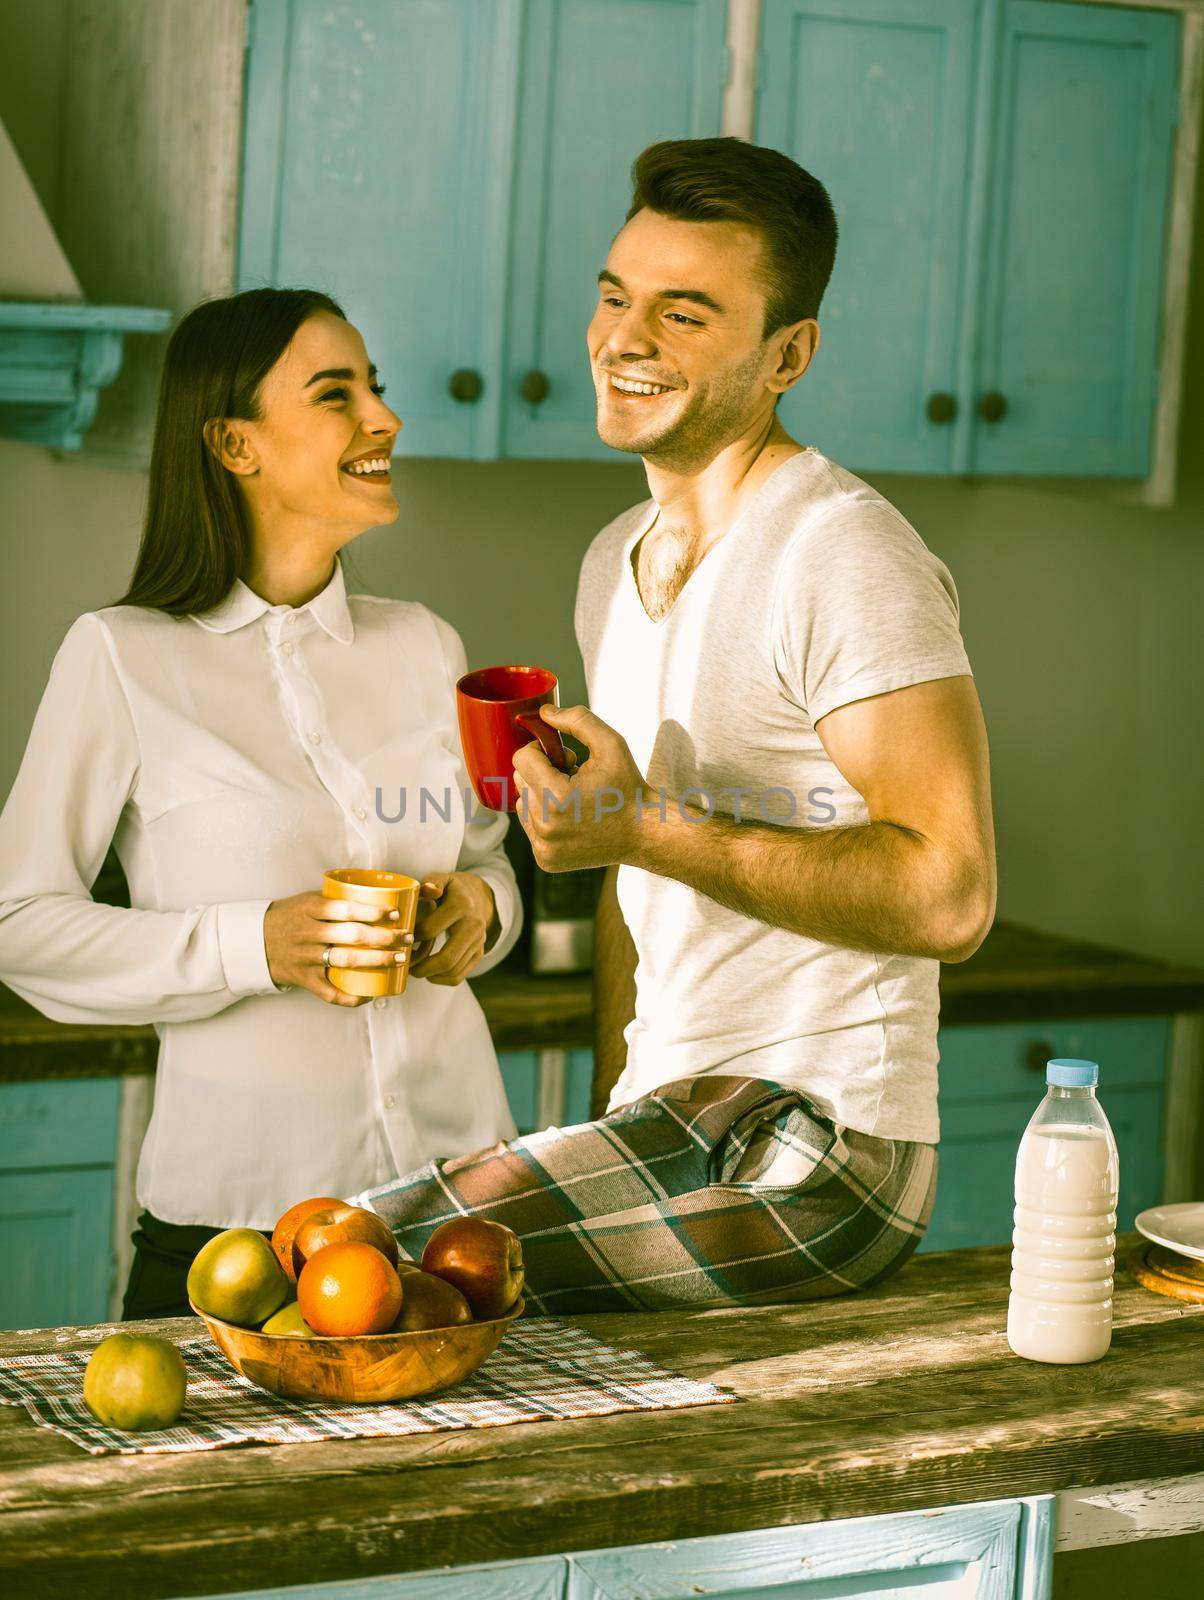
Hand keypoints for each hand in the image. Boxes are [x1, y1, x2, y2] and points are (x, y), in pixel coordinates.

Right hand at [264, 891, 414, 1006]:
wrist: (255, 941)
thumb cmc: (290, 917)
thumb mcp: (307, 900)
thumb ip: (335, 899)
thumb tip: (377, 895)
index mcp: (310, 909)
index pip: (345, 909)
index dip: (372, 911)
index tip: (394, 913)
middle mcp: (308, 933)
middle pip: (352, 935)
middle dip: (384, 937)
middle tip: (406, 938)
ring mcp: (306, 958)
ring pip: (346, 961)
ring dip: (377, 961)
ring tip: (399, 960)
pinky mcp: (305, 979)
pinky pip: (329, 992)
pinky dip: (351, 997)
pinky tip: (370, 995)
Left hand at [408, 871, 496, 984]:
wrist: (480, 897)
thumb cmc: (453, 889)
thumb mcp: (443, 879)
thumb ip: (432, 882)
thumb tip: (427, 890)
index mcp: (461, 905)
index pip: (430, 930)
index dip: (411, 938)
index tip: (399, 939)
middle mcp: (474, 926)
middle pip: (446, 958)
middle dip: (421, 967)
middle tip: (405, 964)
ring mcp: (479, 942)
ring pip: (453, 970)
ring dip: (430, 975)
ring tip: (414, 970)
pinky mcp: (480, 953)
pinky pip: (460, 976)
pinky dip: (442, 979)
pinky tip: (429, 974)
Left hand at [511, 705, 647, 871]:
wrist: (645, 833)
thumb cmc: (629, 787)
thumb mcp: (611, 744)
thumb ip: (577, 721)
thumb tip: (543, 714)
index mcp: (557, 797)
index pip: (521, 759)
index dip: (541, 751)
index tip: (564, 756)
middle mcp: (546, 826)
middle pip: (519, 781)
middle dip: (542, 772)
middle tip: (573, 776)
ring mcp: (544, 847)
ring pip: (523, 804)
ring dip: (541, 794)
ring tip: (573, 797)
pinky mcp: (546, 860)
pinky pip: (530, 827)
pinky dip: (545, 817)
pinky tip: (571, 816)